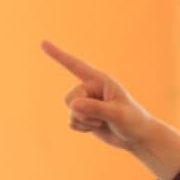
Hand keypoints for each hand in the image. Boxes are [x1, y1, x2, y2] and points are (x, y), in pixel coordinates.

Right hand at [41, 40, 156, 152]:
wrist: (137, 137)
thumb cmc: (133, 121)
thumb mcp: (117, 114)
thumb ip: (95, 109)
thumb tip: (73, 105)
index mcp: (100, 80)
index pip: (76, 65)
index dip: (58, 55)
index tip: (43, 43)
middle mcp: (90, 88)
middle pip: (69, 97)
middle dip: (82, 111)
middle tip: (103, 117)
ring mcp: (86, 102)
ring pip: (70, 111)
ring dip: (85, 121)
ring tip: (103, 122)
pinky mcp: (84, 116)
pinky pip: (71, 122)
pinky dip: (83, 128)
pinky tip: (97, 127)